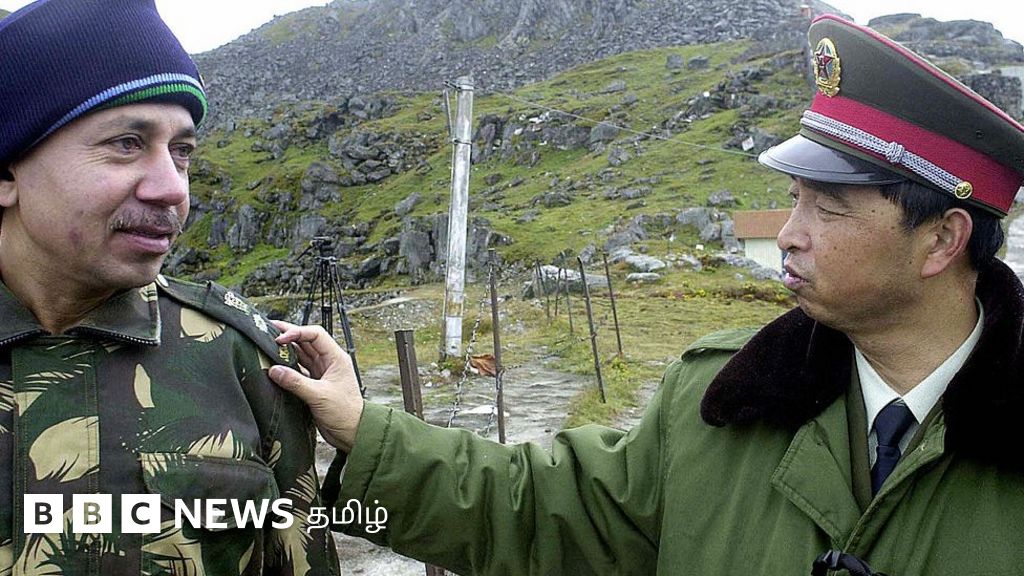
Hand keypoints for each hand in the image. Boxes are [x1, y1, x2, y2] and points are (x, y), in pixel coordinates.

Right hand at [268, 321, 363, 451]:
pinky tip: (274, 365)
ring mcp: (321, 373)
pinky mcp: (314, 385)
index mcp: (336, 358)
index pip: (315, 335)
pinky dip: (287, 367)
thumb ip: (296, 382)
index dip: (297, 332)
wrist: (353, 434)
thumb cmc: (345, 413)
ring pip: (301, 355)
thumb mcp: (319, 395)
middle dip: (288, 335)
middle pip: (306, 341)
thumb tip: (273, 370)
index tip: (279, 338)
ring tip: (267, 343)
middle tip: (267, 329)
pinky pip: (298, 371)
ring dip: (286, 350)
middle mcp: (328, 362)